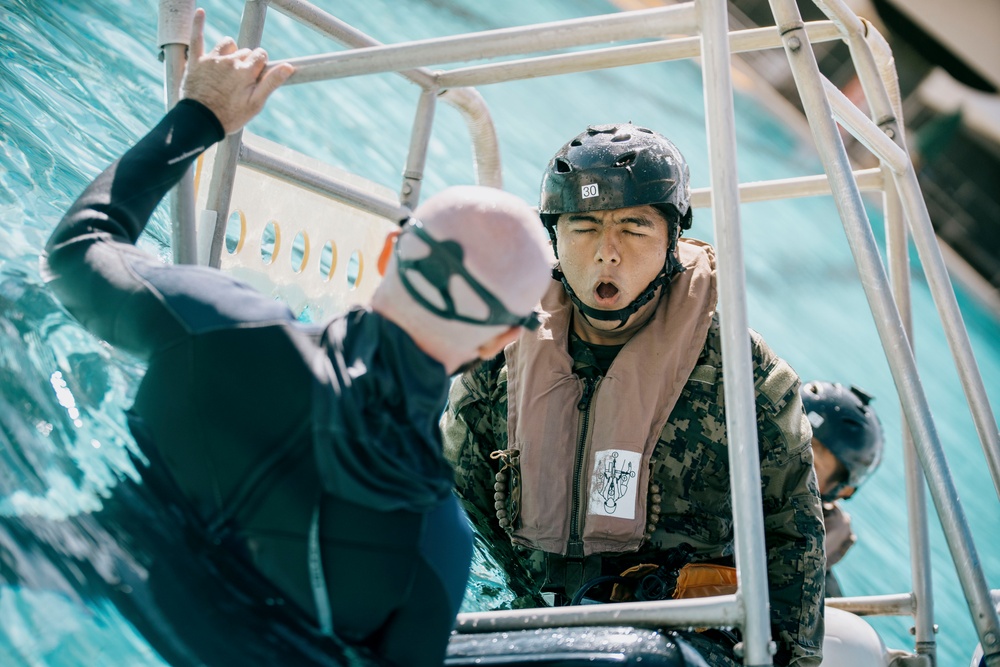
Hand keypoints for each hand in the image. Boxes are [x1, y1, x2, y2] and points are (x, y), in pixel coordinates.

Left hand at [181, 8, 293, 133]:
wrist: (199, 122)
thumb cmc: (229, 116)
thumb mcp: (255, 104)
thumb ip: (271, 83)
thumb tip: (288, 67)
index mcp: (245, 71)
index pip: (260, 55)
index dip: (261, 64)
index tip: (258, 75)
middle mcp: (229, 61)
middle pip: (245, 52)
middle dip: (247, 62)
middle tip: (241, 81)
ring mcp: (212, 59)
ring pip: (227, 44)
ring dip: (230, 51)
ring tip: (228, 66)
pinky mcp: (196, 61)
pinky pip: (196, 38)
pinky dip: (198, 24)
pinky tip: (200, 12)